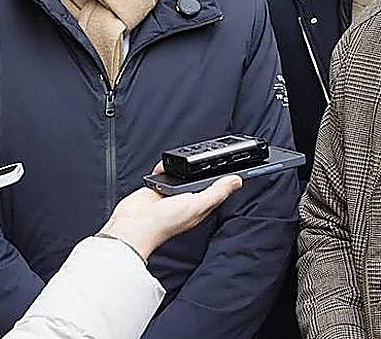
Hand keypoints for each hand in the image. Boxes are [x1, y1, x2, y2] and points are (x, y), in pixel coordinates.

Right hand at [98, 164, 242, 260]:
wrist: (134, 225)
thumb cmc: (164, 223)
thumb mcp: (196, 205)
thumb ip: (216, 192)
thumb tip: (237, 180)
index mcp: (201, 204)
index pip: (221, 188)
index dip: (232, 177)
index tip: (246, 166)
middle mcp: (188, 198)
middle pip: (203, 178)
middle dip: (208, 167)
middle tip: (217, 154)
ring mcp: (172, 192)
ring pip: (184, 172)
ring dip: (185, 165)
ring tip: (189, 159)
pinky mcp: (158, 186)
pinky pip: (165, 170)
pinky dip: (165, 165)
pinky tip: (166, 166)